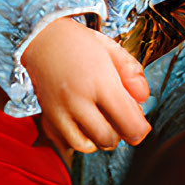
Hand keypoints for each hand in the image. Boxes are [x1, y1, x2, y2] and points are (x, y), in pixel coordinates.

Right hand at [21, 17, 151, 155]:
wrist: (41, 38)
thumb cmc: (78, 43)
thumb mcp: (112, 48)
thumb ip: (132, 73)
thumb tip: (143, 98)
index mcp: (100, 82)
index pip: (129, 125)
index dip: (140, 129)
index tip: (141, 123)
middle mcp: (78, 100)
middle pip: (108, 139)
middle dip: (119, 132)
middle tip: (118, 114)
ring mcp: (60, 112)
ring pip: (87, 146)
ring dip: (97, 138)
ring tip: (99, 118)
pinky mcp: (47, 119)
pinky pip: (65, 144)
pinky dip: (77, 138)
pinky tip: (81, 121)